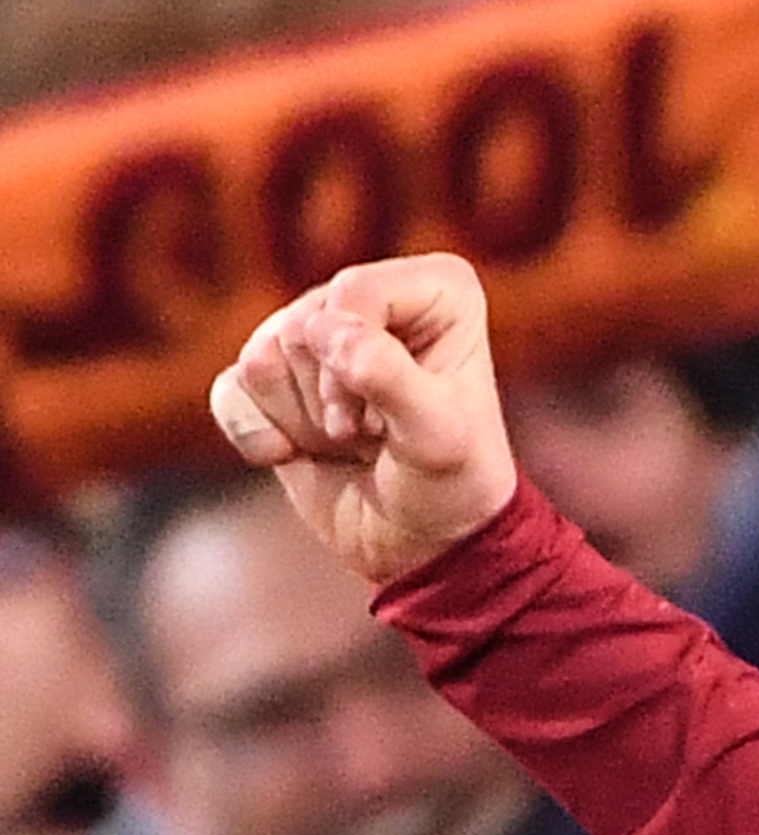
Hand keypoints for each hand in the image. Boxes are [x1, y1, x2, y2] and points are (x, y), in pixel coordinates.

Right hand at [208, 254, 520, 586]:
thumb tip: (327, 331)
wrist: (425, 544)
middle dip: (331, 399)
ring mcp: (317, 333)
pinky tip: (302, 453)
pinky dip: (261, 437)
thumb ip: (390, 378)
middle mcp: (372, 297)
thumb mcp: (438, 439)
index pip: (353, 293)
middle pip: (301, 327)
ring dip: (304, 421)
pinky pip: (229, 390)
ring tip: (353, 441)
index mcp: (437, 290)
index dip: (355, 363)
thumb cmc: (452, 486)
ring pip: (260, 357)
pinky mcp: (273, 375)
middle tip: (375, 435)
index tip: (390, 418)